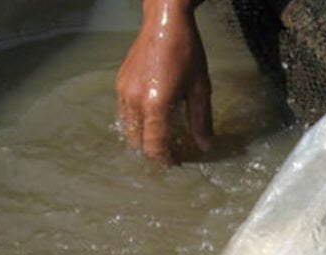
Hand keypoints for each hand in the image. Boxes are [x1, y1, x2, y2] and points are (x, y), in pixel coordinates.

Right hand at [116, 0, 212, 162]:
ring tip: (163, 137)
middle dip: (154, 152)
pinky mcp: (120, 84)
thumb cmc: (186, 52)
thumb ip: (200, 121)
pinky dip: (136, 123)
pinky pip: (124, 114)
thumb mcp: (200, 89)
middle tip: (172, 152)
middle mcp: (135, 100)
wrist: (165, 22)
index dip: (167, 159)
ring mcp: (124, 92)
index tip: (178, 162)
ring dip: (144, 138)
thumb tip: (205, 146)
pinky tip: (153, 120)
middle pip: (138, 143)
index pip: (155, 146)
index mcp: (156, 104)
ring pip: (128, 129)